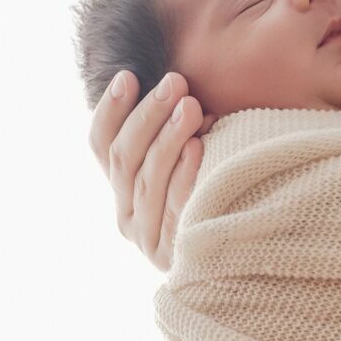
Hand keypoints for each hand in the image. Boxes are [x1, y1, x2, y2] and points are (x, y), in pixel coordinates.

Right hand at [87, 70, 209, 271]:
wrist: (240, 264)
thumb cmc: (215, 195)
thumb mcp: (183, 162)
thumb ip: (167, 133)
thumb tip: (172, 82)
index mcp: (120, 189)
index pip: (100, 146)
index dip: (110, 110)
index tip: (128, 76)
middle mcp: (125, 215)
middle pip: (124, 159)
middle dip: (148, 115)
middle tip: (175, 82)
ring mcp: (146, 238)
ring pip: (146, 180)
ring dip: (167, 138)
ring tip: (190, 106)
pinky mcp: (173, 255)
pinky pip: (176, 207)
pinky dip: (184, 175)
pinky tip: (198, 146)